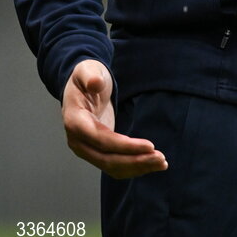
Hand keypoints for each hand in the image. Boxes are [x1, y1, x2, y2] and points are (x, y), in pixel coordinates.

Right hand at [62, 59, 167, 178]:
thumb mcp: (87, 69)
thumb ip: (90, 76)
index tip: (150, 145)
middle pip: (107, 159)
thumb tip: (95, 83)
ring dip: (137, 167)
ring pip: (112, 166)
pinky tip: (150, 165)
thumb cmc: (87, 76)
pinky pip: (114, 165)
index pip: (101, 139)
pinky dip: (132, 167)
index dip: (125, 145)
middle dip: (135, 160)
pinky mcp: (97, 151)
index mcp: (75, 121)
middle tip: (161, 158)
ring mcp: (86, 148)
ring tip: (161, 163)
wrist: (82, 86)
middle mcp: (78, 141)